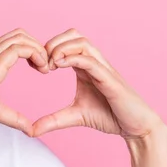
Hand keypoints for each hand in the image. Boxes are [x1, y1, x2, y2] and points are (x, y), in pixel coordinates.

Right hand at [0, 28, 49, 135]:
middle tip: (46, 66)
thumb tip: (29, 128)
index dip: (30, 50)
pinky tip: (40, 68)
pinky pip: (18, 48)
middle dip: (37, 45)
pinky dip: (35, 53)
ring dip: (38, 48)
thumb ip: (12, 117)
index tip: (40, 68)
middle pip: (18, 34)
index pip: (12, 42)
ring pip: (19, 37)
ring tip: (45, 67)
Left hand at [33, 28, 164, 138]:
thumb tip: (30, 131)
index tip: (35, 65)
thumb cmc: (109, 116)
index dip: (47, 49)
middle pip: (73, 35)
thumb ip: (53, 120)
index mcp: (85, 67)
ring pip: (82, 42)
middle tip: (41, 62)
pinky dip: (73, 58)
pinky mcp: (109, 79)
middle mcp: (94, 62)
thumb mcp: (74, 116)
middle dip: (53, 43)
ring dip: (62, 48)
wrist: (136, 128)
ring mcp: (103, 68)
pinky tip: (59, 66)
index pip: (65, 43)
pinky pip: (91, 61)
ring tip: (50, 64)